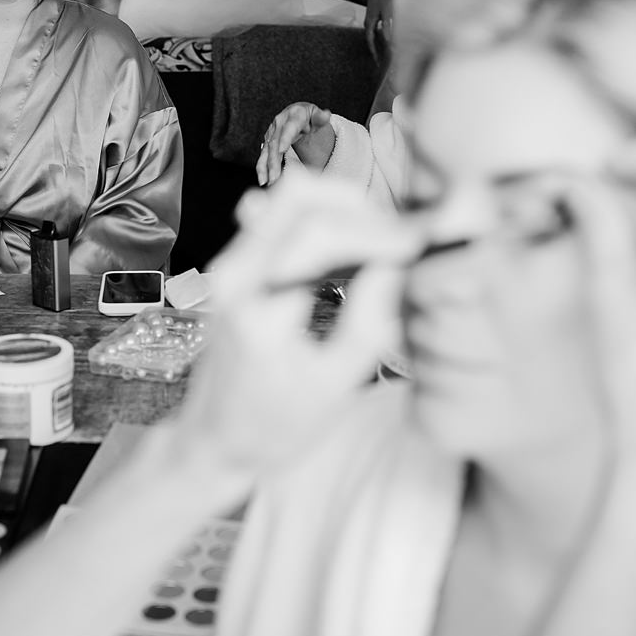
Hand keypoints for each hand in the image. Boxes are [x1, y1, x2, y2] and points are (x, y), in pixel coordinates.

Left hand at [166, 175, 426, 482]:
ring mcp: (230, 263)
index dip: (379, 231)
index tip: (422, 243)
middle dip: (363, 209)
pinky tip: (356, 252)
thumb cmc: (275, 427)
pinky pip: (283, 217)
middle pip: (301, 195)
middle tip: (405, 240)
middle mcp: (235, 271)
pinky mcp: (236, 263)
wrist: (214, 440)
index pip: (321, 235)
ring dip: (346, 211)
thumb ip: (370, 323)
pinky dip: (327, 221)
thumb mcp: (335, 386)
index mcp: (258, 306)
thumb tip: (399, 263)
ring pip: (292, 198)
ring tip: (385, 247)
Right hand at [255, 102, 336, 185]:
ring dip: (266, 168)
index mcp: (294, 115)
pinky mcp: (268, 142)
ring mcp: (272, 133)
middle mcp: (280, 123)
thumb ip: (321, 117)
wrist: (296, 114)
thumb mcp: (317, 115)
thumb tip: (325, 114)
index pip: (289, 128)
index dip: (285, 138)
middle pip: (275, 143)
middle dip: (274, 161)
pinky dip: (262, 169)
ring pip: (267, 151)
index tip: (282, 150)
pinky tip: (263, 180)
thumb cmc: (309, 116)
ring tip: (269, 182)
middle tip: (275, 177)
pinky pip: (263, 156)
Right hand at [364, 0, 391, 67]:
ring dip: (377, 45)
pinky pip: (375, 31)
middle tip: (379, 62)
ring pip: (373, 36)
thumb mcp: (387, 14)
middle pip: (371, 41)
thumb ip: (387, 28)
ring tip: (382, 54)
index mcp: (369, 24)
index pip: (370, 42)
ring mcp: (370, 20)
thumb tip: (389, 42)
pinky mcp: (373, 18)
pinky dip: (379, 38)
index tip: (377, 62)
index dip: (374, 53)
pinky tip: (384, 41)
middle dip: (376, 51)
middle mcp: (367, 23)